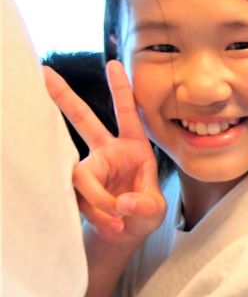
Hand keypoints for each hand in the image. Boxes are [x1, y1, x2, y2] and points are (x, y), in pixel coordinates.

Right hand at [43, 60, 165, 244]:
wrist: (127, 232)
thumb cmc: (144, 213)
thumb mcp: (154, 211)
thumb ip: (143, 206)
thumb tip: (120, 203)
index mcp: (134, 147)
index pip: (128, 114)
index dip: (121, 90)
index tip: (113, 64)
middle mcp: (107, 152)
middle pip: (84, 120)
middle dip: (64, 97)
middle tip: (43, 72)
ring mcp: (89, 168)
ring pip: (82, 177)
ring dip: (101, 203)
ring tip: (119, 221)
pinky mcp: (76, 186)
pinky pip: (80, 199)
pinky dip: (97, 216)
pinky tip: (112, 226)